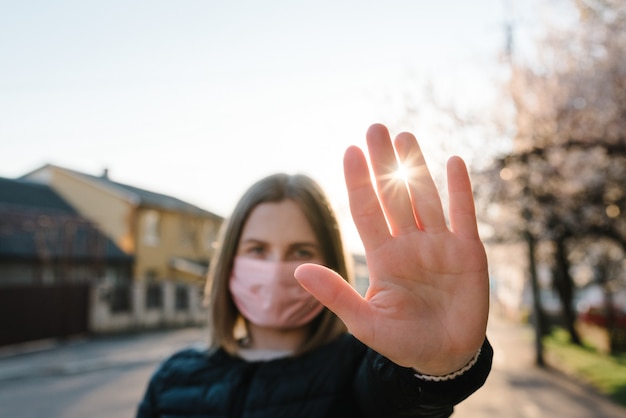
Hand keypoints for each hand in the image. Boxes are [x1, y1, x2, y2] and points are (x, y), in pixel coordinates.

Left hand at [295, 123, 488, 374]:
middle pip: (394, 194)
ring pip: (425, 197)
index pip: (367, 211)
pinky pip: (464, 214)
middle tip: (375, 128)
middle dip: (384, 163)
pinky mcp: (468, 251)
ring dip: (417, 167)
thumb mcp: (365, 322)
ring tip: (404, 136)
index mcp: (383, 257)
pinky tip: (453, 162)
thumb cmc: (403, 342)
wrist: (446, 358)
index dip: (359, 182)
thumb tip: (299, 268)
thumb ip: (335, 294)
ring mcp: (439, 244)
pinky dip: (460, 190)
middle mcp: (409, 243)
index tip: (350, 151)